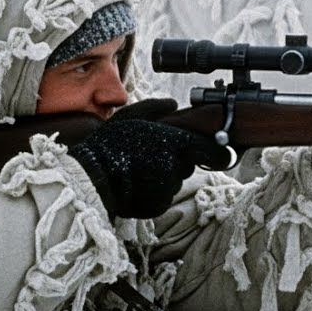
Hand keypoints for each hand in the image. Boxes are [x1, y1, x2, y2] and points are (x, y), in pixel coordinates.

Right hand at [67, 100, 226, 218]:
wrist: (91, 177)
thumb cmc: (110, 143)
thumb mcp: (131, 115)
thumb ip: (156, 107)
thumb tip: (173, 104)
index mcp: (175, 144)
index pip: (211, 152)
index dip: (218, 153)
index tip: (220, 154)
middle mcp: (176, 168)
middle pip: (187, 164)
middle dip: (176, 160)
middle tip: (152, 154)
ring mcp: (167, 189)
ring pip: (174, 181)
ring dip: (164, 176)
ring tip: (139, 169)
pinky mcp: (158, 206)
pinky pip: (163, 197)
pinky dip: (154, 192)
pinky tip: (136, 183)